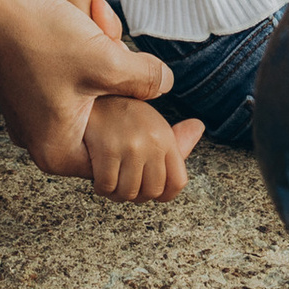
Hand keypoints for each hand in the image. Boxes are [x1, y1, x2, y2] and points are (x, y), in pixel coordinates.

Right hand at [0, 0, 177, 179]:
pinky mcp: (27, 95)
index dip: (158, 143)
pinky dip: (91, 76)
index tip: (188, 125)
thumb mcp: (103, 58)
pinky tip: (96, 42)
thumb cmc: (38, 34)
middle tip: (155, 82)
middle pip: (109, 138)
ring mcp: (32, 120)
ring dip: (112, 85)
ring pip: (92, 112)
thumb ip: (142, 79)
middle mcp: (42, 144)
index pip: (123, 164)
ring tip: (117, 49)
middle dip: (134, 109)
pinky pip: (73, 96)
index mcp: (60, 152)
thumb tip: (166, 86)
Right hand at [81, 94, 205, 202]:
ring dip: (117, 192)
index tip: (148, 188)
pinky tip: (98, 173)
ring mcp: (131, 146)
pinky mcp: (107, 149)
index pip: (177, 183)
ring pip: (128, 194)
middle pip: (152, 192)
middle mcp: (152, 142)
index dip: (164, 194)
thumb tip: (199, 127)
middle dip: (137, 194)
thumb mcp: (152, 120)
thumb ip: (176, 138)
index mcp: (165, 137)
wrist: (90, 94)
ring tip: (112, 177)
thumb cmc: (122, 112)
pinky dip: (101, 186)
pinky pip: (107, 187)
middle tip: (125, 180)